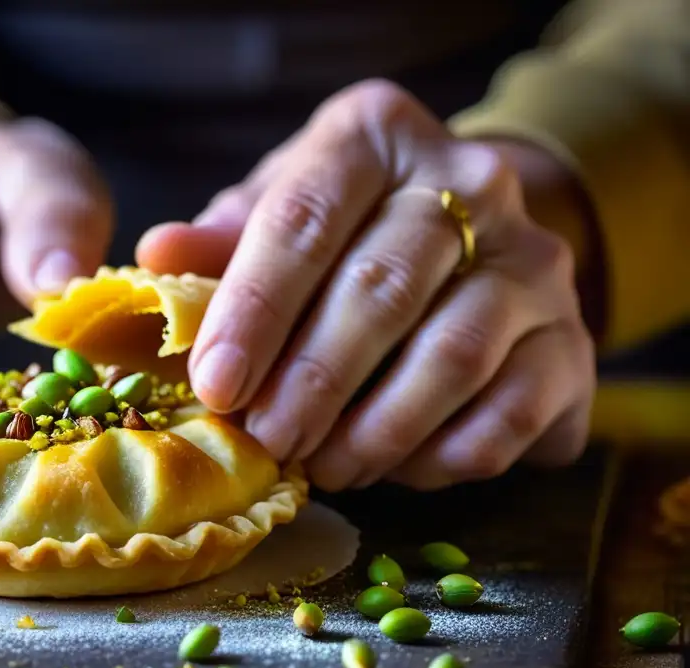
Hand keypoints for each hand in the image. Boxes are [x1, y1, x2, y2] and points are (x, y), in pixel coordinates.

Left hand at [138, 80, 594, 491]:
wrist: (468, 239)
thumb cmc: (344, 233)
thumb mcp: (277, 218)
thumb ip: (223, 243)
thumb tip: (157, 258)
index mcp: (374, 137)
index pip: (303, 219)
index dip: (254, 309)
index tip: (216, 385)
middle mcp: (470, 180)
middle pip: (383, 288)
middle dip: (313, 382)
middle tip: (268, 441)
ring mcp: (534, 259)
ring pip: (453, 354)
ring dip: (378, 429)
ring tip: (325, 467)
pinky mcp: (571, 338)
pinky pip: (511, 410)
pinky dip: (446, 454)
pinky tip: (397, 470)